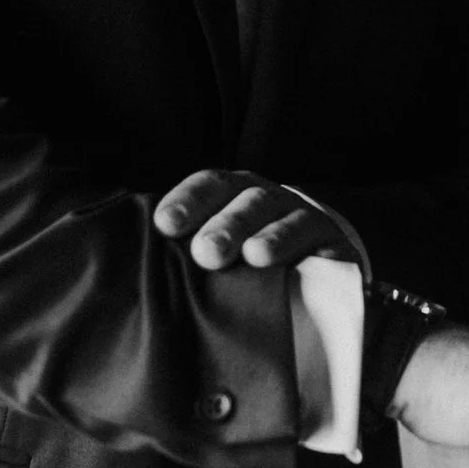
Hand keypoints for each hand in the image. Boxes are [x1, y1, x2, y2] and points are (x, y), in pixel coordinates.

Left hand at [152, 170, 355, 269]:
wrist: (317, 278)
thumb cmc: (249, 269)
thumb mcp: (220, 259)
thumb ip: (185, 261)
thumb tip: (141, 282)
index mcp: (232, 196)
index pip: (209, 185)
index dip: (187, 200)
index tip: (165, 224)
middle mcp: (264, 199)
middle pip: (242, 199)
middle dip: (224, 224)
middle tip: (206, 253)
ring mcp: (297, 214)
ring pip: (274, 212)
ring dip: (260, 232)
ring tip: (252, 255)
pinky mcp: (327, 238)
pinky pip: (308, 233)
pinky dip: (290, 242)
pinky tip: (273, 259)